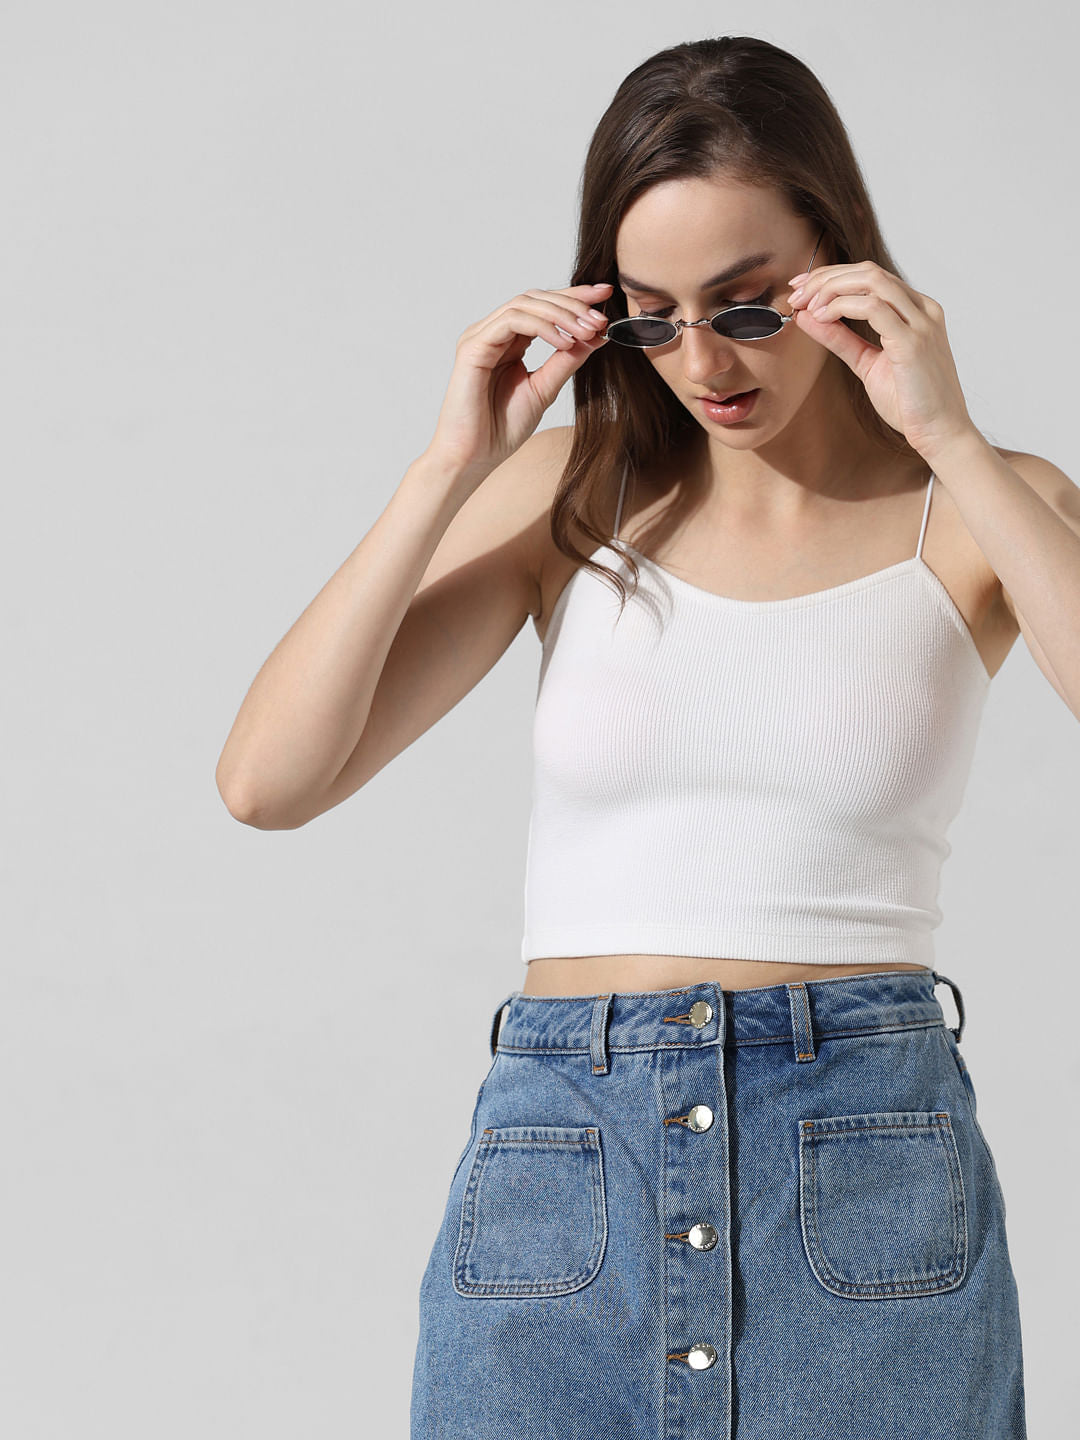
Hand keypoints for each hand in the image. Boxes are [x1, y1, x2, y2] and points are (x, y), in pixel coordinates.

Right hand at [425, 282, 611, 490]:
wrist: (474, 457)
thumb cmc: (501, 429)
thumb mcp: (545, 389)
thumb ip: (567, 360)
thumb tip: (597, 335)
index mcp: (508, 342)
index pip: (542, 307)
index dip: (574, 298)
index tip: (606, 295)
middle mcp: (492, 334)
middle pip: (535, 298)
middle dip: (572, 303)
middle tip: (601, 317)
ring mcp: (480, 337)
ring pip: (524, 304)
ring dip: (561, 314)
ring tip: (588, 330)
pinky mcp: (473, 347)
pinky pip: (511, 322)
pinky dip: (542, 327)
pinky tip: (564, 342)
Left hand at [785, 260, 976, 459]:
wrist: (939, 432)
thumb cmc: (909, 402)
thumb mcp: (866, 363)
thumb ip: (840, 338)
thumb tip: (807, 316)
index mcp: (916, 310)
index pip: (871, 276)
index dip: (831, 276)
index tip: (802, 287)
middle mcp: (923, 309)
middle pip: (868, 272)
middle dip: (826, 278)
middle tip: (797, 294)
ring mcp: (921, 322)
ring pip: (871, 281)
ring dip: (831, 288)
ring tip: (807, 306)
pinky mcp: (913, 342)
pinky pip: (873, 308)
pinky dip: (841, 307)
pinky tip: (822, 317)